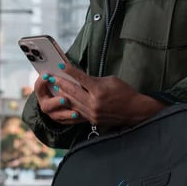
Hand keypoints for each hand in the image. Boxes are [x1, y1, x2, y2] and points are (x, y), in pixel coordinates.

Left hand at [33, 63, 164, 127]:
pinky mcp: (92, 120)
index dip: (70, 71)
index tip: (61, 65)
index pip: (81, 78)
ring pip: (73, 103)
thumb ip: (94, 80)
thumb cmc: (125, 92)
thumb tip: (81, 79)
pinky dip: (70, 105)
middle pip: (73, 92)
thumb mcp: (111, 80)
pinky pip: (78, 112)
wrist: (134, 110)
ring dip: (63, 95)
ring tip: (55, 88)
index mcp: (99, 91)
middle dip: (61, 83)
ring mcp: (92, 113)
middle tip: (52, 77)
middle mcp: (94, 103)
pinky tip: (65, 101)